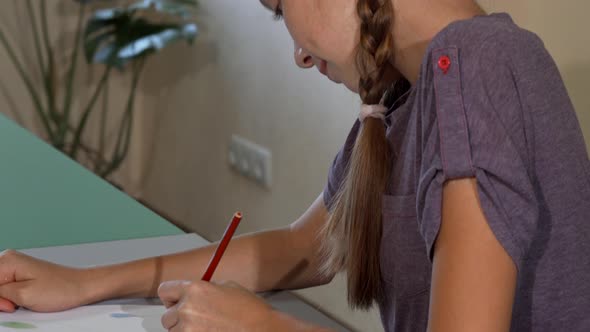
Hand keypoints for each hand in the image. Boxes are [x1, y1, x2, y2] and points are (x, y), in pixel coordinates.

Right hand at [0, 250, 86, 311]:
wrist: (82, 286)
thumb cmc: (60, 289)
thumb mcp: (21, 295)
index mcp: (7, 260)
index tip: (8, 305)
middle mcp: (10, 260)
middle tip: (14, 305)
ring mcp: (16, 267)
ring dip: (4, 300)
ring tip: (22, 302)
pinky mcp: (22, 275)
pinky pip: (6, 289)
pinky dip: (10, 298)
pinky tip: (23, 301)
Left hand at [158, 279, 276, 330]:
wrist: (261, 330)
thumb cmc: (249, 311)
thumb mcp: (228, 286)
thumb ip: (204, 288)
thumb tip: (193, 293)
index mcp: (195, 289)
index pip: (164, 290)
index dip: (171, 296)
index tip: (175, 301)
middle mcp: (187, 309)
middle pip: (166, 315)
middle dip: (178, 317)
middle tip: (195, 319)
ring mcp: (188, 330)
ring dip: (184, 331)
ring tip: (205, 328)